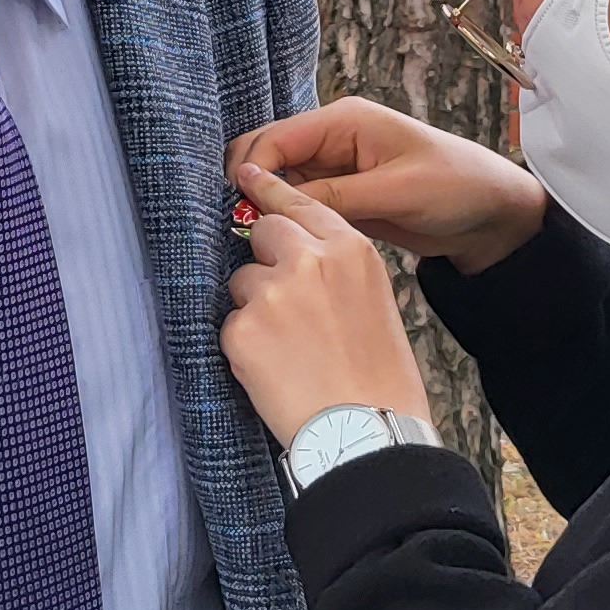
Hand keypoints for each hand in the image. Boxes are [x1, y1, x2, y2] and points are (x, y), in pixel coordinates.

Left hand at [223, 164, 433, 444]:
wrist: (366, 433)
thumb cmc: (379, 376)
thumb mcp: (374, 301)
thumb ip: (336, 268)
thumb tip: (296, 256)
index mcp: (349, 249)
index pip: (299, 204)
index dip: (272, 194)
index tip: (248, 176)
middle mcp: (309, 260)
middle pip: (263, 232)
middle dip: (265, 261)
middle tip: (283, 304)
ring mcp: (272, 292)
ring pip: (242, 282)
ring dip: (254, 310)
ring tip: (290, 352)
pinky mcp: (242, 329)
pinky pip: (230, 326)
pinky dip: (244, 349)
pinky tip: (276, 373)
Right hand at [230, 99, 543, 275]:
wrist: (493, 216)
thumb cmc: (456, 188)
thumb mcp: (396, 192)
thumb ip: (333, 194)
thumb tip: (268, 196)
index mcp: (345, 120)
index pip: (276, 138)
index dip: (250, 170)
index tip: (238, 210)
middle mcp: (333, 139)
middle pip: (268, 157)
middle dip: (250, 187)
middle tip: (240, 228)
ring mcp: (336, 168)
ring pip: (278, 185)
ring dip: (265, 208)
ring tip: (255, 242)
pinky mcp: (342, 196)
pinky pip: (299, 205)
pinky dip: (285, 221)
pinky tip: (278, 245)